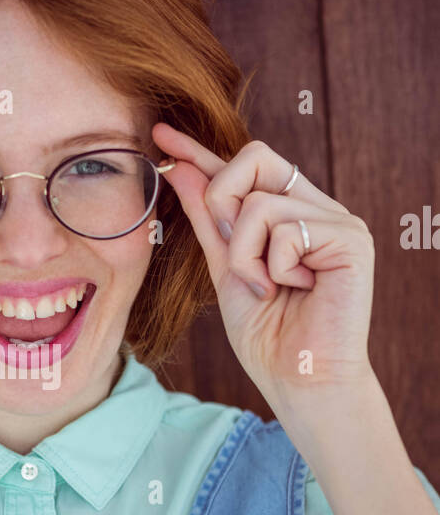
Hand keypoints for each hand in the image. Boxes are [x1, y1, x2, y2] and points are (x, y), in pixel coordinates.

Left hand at [152, 123, 375, 413]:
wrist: (300, 381)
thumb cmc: (269, 336)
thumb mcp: (225, 271)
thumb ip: (208, 221)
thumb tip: (181, 171)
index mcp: (290, 214)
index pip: (244, 168)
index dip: (201, 150)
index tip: (161, 134)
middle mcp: (317, 208)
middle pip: (256, 157)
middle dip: (222, 200)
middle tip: (230, 250)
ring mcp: (338, 221)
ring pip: (261, 202)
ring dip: (245, 255)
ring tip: (267, 287)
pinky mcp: (352, 238)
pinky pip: (286, 228)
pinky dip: (274, 266)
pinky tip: (293, 290)